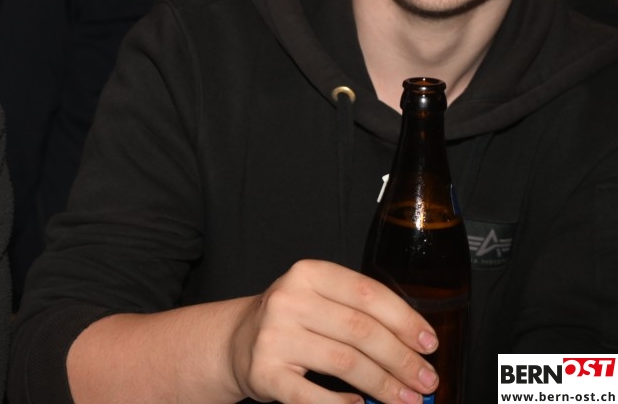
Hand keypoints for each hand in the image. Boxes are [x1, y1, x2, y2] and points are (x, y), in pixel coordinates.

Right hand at [227, 259, 438, 403]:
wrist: (237, 341)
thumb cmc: (291, 321)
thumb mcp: (318, 299)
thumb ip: (359, 312)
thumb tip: (415, 347)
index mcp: (307, 274)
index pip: (366, 293)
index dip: (404, 320)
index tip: (428, 343)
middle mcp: (288, 300)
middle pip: (360, 331)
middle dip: (402, 360)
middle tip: (426, 380)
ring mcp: (274, 337)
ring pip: (345, 362)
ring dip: (384, 385)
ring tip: (407, 399)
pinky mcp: (265, 373)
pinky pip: (314, 395)